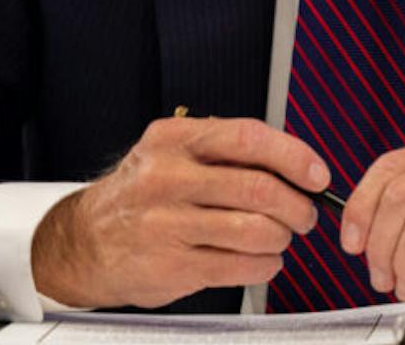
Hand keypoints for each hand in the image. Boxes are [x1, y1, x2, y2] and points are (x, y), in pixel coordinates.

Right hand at [31, 116, 329, 309]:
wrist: (87, 241)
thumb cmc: (142, 195)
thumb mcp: (172, 153)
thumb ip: (225, 152)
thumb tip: (295, 163)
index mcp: (174, 138)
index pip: (247, 138)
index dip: (293, 156)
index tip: (317, 174)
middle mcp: (167, 177)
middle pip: (259, 188)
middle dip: (297, 206)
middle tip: (305, 214)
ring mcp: (167, 223)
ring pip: (256, 230)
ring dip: (281, 238)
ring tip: (278, 237)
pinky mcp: (173, 265)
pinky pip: (242, 266)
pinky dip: (265, 265)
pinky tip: (259, 259)